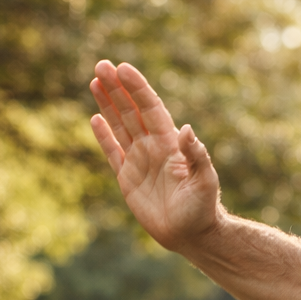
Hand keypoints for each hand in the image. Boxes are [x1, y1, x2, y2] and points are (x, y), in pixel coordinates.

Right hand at [89, 60, 221, 251]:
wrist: (192, 235)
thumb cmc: (203, 208)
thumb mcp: (205, 181)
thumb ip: (197, 156)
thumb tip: (187, 130)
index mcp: (170, 144)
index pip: (151, 108)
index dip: (137, 88)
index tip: (123, 68)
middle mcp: (153, 147)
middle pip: (131, 111)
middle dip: (117, 88)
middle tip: (102, 65)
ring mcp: (139, 161)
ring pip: (120, 125)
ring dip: (108, 103)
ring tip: (95, 80)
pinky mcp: (127, 178)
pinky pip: (113, 151)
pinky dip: (104, 135)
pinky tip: (95, 117)